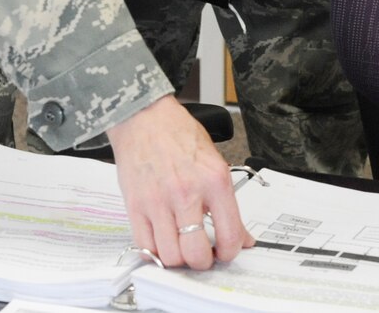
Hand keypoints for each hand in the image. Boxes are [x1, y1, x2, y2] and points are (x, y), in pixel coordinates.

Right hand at [107, 95, 252, 270]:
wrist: (143, 116)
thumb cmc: (178, 133)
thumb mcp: (215, 162)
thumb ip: (227, 203)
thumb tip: (242, 236)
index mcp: (214, 181)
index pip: (229, 237)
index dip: (228, 253)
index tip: (223, 251)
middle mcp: (187, 192)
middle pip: (196, 254)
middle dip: (201, 262)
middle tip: (201, 253)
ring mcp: (158, 201)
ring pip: (170, 256)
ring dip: (177, 259)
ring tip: (180, 247)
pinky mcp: (135, 205)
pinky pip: (144, 245)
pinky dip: (154, 251)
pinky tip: (161, 240)